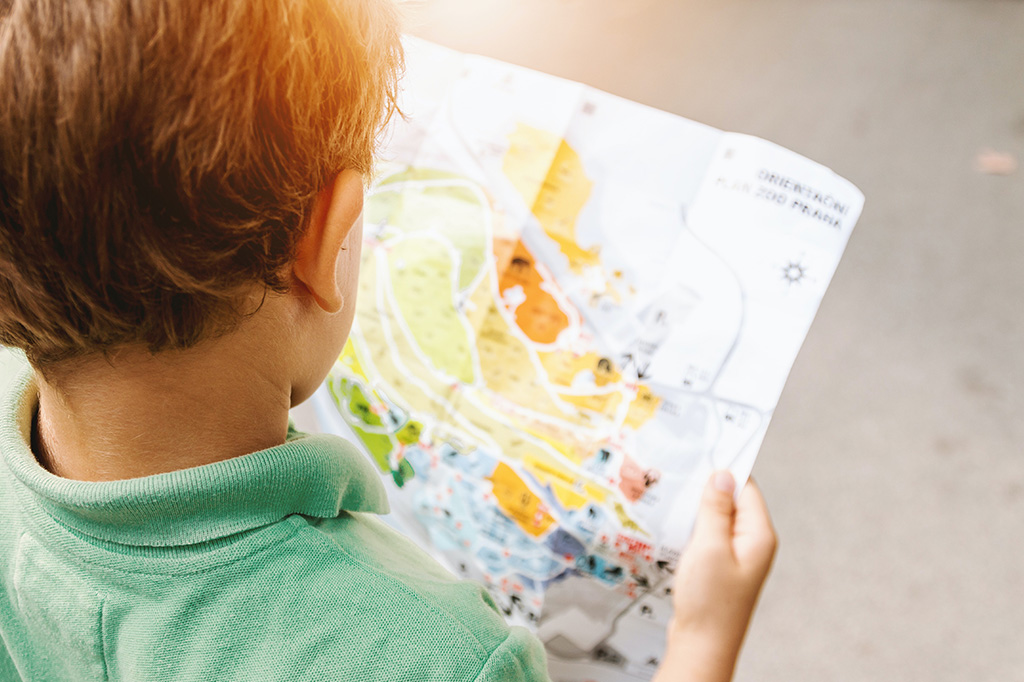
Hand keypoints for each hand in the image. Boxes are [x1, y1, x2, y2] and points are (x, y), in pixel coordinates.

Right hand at [654, 472, 775, 681]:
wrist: (701, 646)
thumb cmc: (710, 602)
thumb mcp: (709, 547)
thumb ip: (716, 509)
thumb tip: (723, 475)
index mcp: (758, 535)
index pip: (745, 487)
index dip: (724, 469)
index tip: (699, 453)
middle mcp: (751, 544)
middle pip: (731, 501)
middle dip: (706, 489)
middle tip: (678, 473)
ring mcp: (735, 557)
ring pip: (716, 519)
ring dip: (696, 510)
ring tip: (670, 498)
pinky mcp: (719, 568)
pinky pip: (707, 537)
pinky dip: (691, 529)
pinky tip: (672, 527)